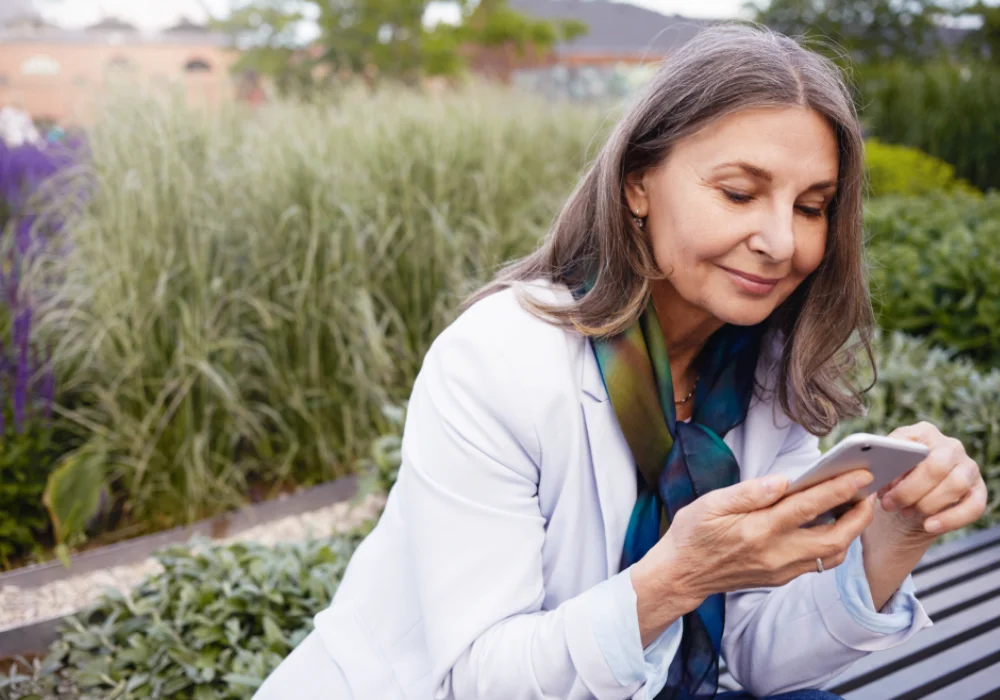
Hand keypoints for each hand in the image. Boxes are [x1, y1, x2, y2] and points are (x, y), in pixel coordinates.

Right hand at [633, 468, 875, 615]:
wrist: (681, 574)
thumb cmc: (693, 533)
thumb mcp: (711, 504)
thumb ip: (749, 492)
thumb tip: (783, 480)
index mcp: (757, 530)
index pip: (809, 507)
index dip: (839, 489)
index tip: (862, 474)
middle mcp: (775, 554)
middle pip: (834, 538)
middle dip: (859, 515)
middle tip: (869, 492)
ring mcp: (780, 570)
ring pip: (832, 555)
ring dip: (851, 531)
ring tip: (856, 507)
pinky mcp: (780, 578)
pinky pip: (818, 563)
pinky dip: (834, 543)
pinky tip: (831, 525)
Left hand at [878, 422, 987, 539]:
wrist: (909, 506)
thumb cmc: (894, 481)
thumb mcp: (884, 471)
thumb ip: (881, 467)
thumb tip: (878, 474)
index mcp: (924, 433)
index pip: (913, 442)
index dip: (897, 464)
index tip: (883, 482)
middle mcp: (950, 447)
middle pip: (936, 465)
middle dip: (910, 490)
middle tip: (889, 504)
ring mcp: (968, 468)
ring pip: (955, 485)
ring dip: (927, 504)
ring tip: (906, 513)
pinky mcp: (979, 492)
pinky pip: (973, 507)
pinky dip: (949, 520)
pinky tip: (929, 526)